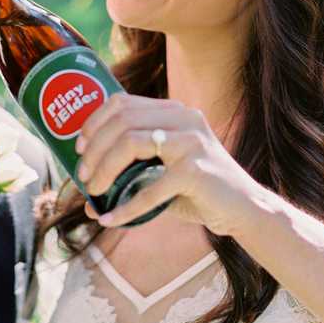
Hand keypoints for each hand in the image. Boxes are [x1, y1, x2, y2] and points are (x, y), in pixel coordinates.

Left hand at [76, 94, 267, 236]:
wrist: (244, 210)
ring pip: (130, 143)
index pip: (122, 102)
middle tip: (83, 176)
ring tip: (94, 192)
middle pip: (121, 121)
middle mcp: (183, 118)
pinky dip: (125, 208)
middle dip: (94, 150)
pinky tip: (110, 220)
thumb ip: (129, 178)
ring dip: (104, 170)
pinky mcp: (195, 171)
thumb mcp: (162, 175)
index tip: (79, 147)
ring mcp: (191, 142)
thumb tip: (87, 202)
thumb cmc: (198, 190)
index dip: (94, 122)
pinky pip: (148, 190)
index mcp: (174, 111)